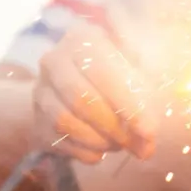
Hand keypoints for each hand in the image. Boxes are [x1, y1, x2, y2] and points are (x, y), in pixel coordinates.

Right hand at [34, 24, 155, 163]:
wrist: (79, 87)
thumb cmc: (119, 74)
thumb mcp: (138, 67)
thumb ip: (148, 89)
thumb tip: (152, 125)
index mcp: (83, 39)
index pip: (103, 72)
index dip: (128, 103)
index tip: (150, 129)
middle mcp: (55, 60)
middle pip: (82, 99)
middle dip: (115, 126)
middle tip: (139, 143)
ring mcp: (42, 91)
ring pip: (67, 122)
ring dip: (101, 140)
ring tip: (122, 143)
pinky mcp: (38, 120)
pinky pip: (62, 142)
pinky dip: (88, 151)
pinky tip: (104, 148)